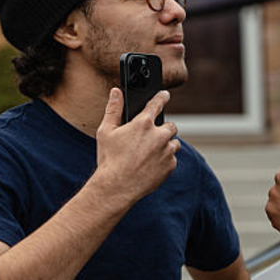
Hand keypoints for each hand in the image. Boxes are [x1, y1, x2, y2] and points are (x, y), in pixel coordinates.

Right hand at [92, 88, 179, 211]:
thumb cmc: (109, 159)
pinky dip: (165, 160)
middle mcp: (159, 135)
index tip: (165, 95)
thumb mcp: (106, 131)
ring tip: (149, 153)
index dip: (162, 97)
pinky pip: (172, 159)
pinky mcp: (170, 166)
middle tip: (150, 138)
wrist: (116, 187)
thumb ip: (113, 109)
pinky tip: (151, 165)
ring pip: (174, 143)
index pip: (157, 103)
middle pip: (170, 126)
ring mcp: (167, 151)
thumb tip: (116, 92)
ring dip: (166, 145)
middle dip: (163, 129)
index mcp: (143, 123)